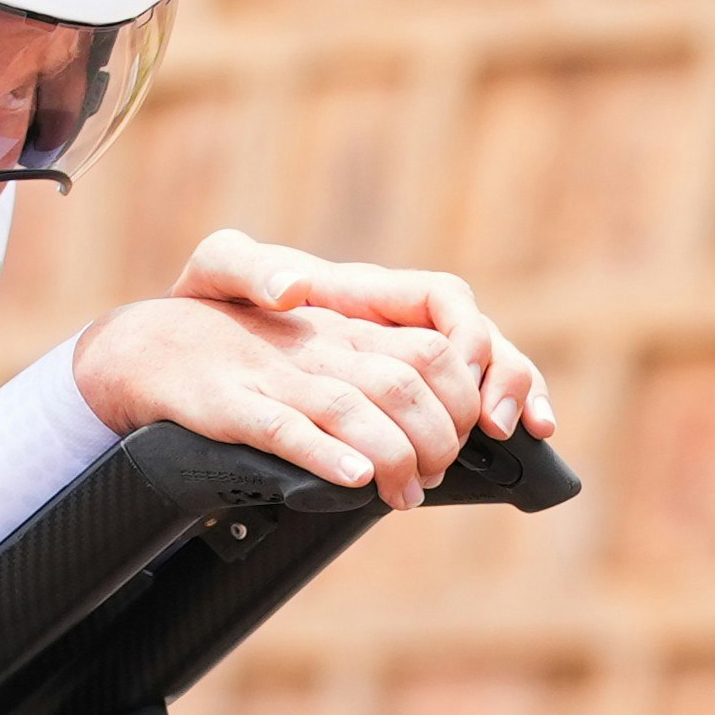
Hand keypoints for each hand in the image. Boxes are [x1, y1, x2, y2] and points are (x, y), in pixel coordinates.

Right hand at [73, 290, 485, 508]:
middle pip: (405, 383)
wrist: (144, 350)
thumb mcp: (306, 349)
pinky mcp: (225, 403)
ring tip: (404, 494)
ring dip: (392, 457)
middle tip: (430, 479)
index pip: (432, 350)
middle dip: (435, 439)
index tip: (458, 443)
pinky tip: (353, 480)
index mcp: (341, 330)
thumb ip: (364, 369)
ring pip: (352, 409)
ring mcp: (269, 374)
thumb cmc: (233, 356)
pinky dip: (324, 455)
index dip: (460, 400)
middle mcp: (313, 346)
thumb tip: (415, 411)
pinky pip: (282, 428)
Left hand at [173, 229, 555, 441]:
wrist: (196, 341)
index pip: (442, 298)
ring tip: (518, 434)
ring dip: (514, 398)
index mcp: (365, 292)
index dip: (462, 330)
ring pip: (490, 371)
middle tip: (494, 424)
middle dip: (502, 375)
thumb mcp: (219, 270)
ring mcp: (405, 362)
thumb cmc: (214, 299)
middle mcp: (397, 324)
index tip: (459, 363)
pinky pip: (468, 408)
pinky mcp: (403, 400)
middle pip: (482, 338)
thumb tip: (292, 287)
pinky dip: (500, 421)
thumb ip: (248, 267)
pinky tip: (516, 447)